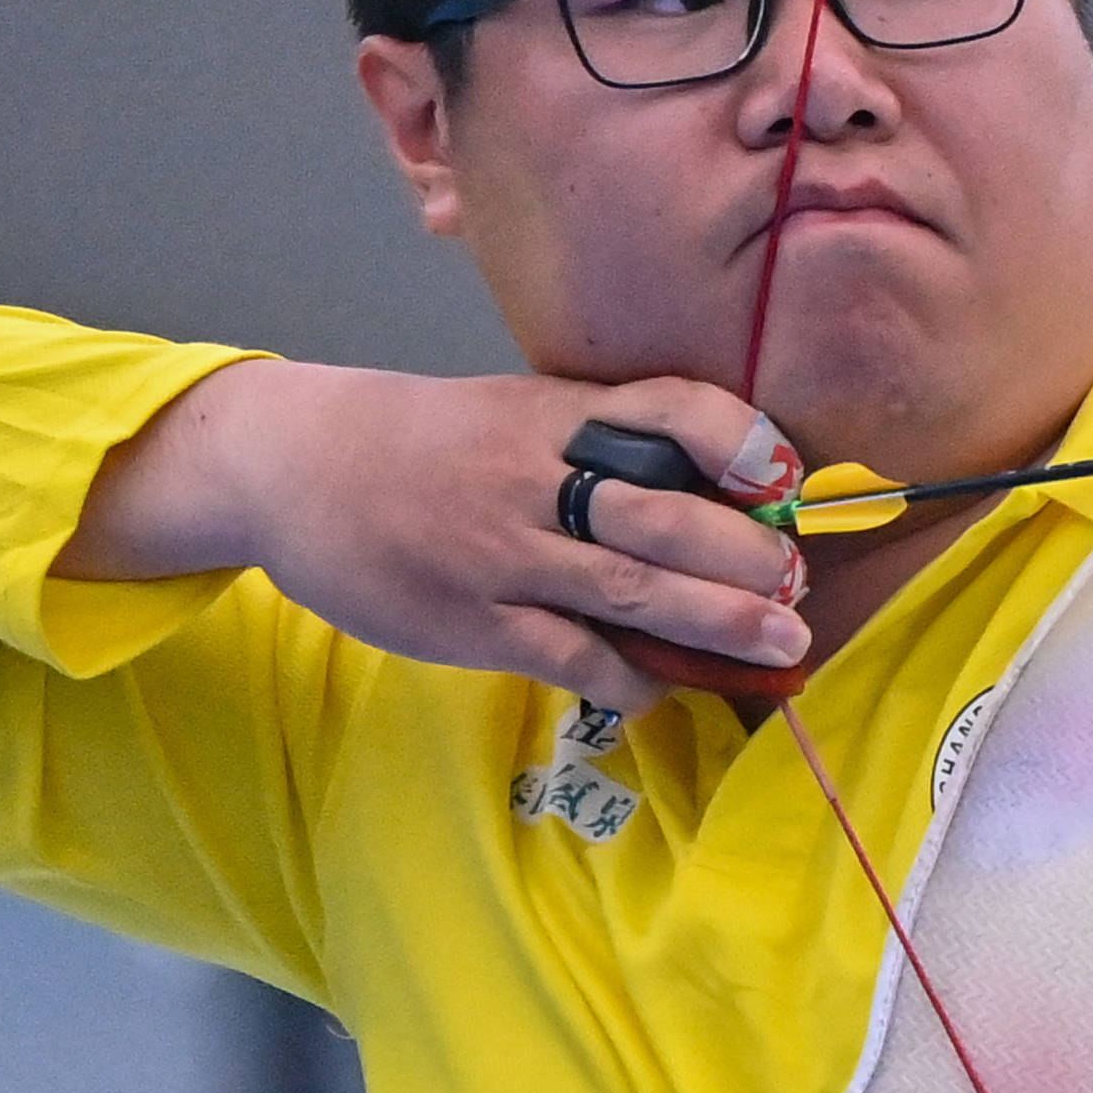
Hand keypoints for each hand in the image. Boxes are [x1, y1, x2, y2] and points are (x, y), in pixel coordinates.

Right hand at [62, 359, 812, 709]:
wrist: (293, 467)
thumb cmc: (429, 442)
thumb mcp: (515, 411)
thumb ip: (602, 441)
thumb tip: (721, 491)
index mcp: (556, 413)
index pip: (666, 408)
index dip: (737, 439)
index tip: (787, 474)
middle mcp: (533, 476)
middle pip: (662, 513)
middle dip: (746, 556)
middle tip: (799, 586)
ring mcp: (500, 552)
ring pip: (628, 588)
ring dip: (716, 620)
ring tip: (780, 643)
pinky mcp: (469, 620)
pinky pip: (568, 654)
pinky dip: (628, 674)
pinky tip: (664, 683)